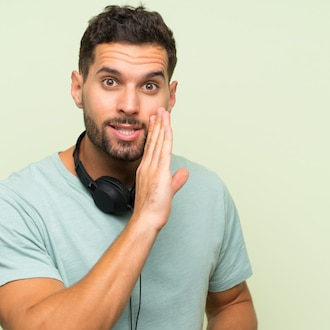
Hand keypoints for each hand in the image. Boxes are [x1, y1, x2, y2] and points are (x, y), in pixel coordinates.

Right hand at [132, 108, 187, 228]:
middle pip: (154, 141)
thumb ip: (176, 180)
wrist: (146, 219)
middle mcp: (148, 166)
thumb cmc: (152, 209)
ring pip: (158, 142)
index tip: (156, 121)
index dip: (155, 133)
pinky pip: (164, 150)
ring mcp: (152, 168)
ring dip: (161, 126)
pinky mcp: (160, 172)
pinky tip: (167, 128)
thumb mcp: (167, 191)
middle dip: (157, 124)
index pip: (152, 147)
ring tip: (162, 113)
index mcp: (147, 169)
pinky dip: (165, 137)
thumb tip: (183, 173)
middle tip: (159, 110)